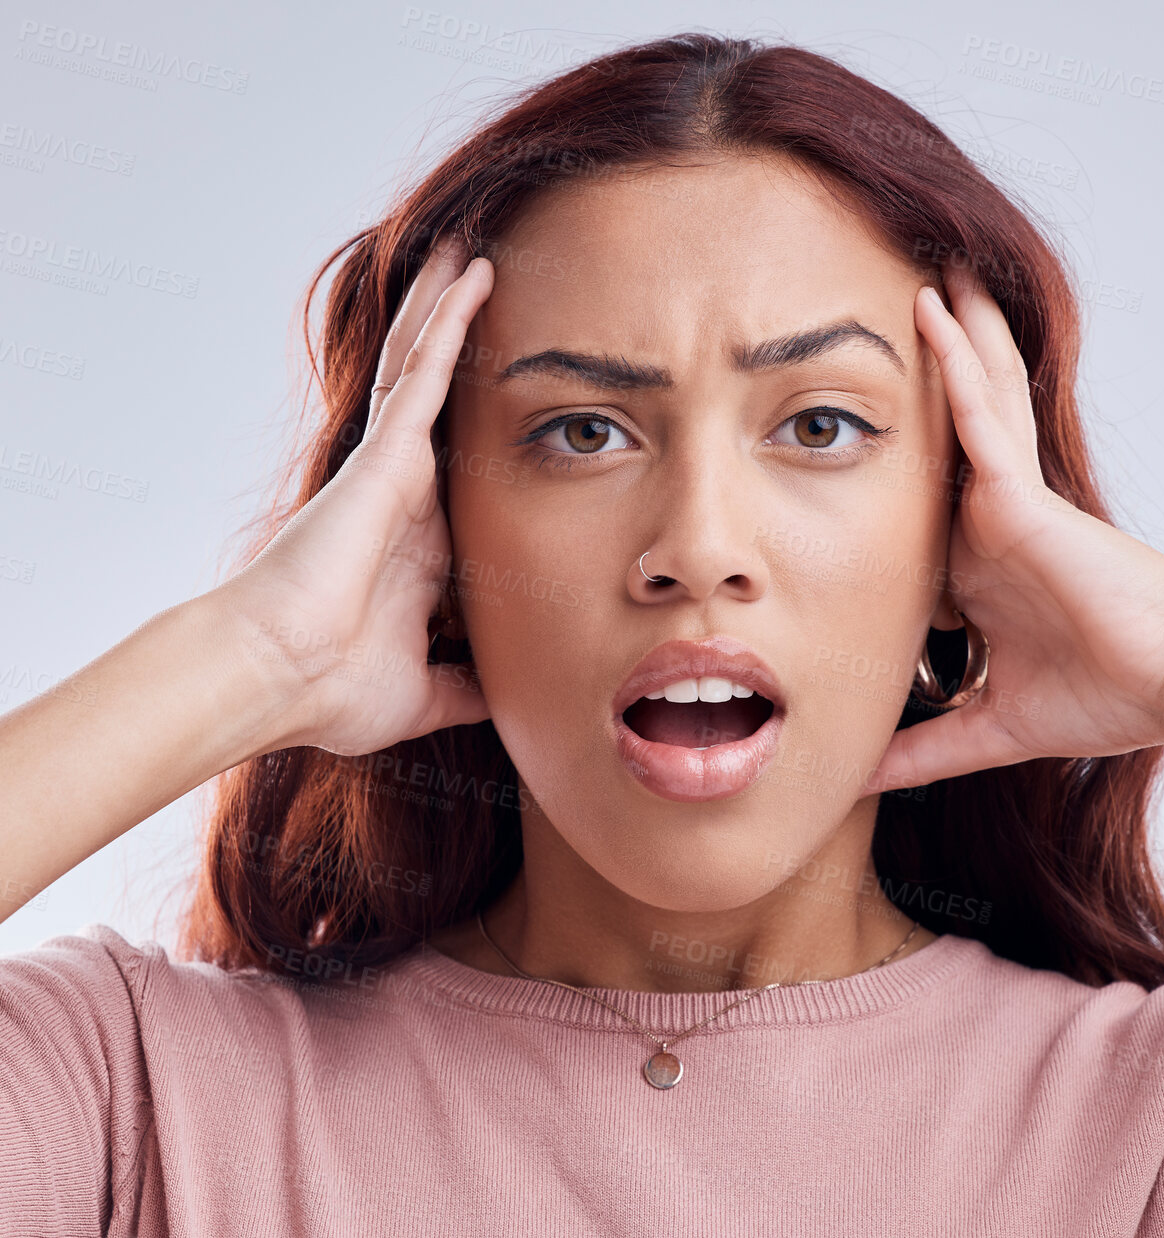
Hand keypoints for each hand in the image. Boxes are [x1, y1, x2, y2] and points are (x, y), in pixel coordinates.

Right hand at [215, 238, 494, 754]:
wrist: (279, 678)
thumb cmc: (333, 689)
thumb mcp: (426, 692)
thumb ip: (468, 688)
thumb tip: (510, 700)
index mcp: (421, 548)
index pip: (463, 476)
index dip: (486, 437)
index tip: (524, 410)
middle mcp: (408, 498)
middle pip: (443, 405)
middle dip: (462, 350)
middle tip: (495, 293)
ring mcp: (394, 470)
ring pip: (430, 370)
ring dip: (454, 311)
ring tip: (479, 251)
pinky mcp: (384, 455)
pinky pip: (424, 373)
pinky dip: (451, 322)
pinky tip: (476, 273)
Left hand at [868, 260, 1163, 793]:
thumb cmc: (1105, 696)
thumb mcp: (990, 726)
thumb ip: (924, 751)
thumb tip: (856, 782)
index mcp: (980, 572)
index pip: (919, 510)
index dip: (881, 477)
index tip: (826, 444)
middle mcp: (990, 527)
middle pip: (943, 442)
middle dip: (919, 386)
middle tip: (866, 332)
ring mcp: (1007, 506)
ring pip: (968, 407)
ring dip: (944, 344)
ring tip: (914, 279)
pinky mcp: (1024, 499)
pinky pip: (984, 420)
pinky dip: (958, 367)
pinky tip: (930, 313)